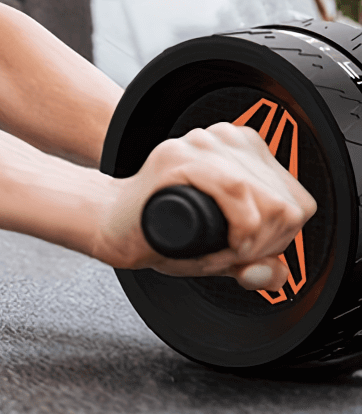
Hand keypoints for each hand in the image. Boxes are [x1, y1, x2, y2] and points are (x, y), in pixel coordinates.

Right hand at [92, 122, 316, 290]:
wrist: (117, 227)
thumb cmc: (164, 232)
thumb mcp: (223, 252)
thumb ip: (256, 262)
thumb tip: (275, 274)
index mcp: (241, 151)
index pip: (295, 197)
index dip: (282, 235)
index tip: (253, 248)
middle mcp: (223, 139)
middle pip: (285, 201)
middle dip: (268, 242)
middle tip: (236, 251)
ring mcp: (200, 144)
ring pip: (268, 199)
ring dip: (253, 238)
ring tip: (226, 245)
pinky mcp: (179, 156)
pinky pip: (236, 189)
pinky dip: (240, 226)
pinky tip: (224, 240)